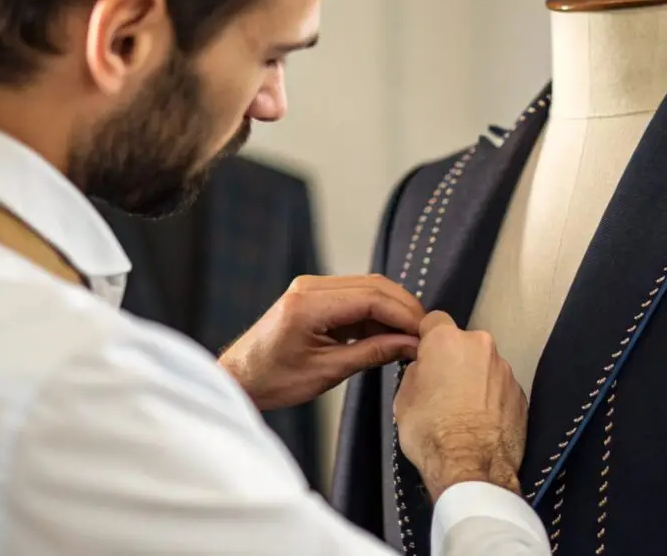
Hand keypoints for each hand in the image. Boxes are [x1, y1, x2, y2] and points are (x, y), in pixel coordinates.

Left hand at [219, 274, 423, 409]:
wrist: (240, 378)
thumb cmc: (274, 380)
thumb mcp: (327, 372)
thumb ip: (372, 353)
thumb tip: (411, 345)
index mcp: (309, 304)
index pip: (372, 298)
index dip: (404, 314)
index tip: (425, 334)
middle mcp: (310, 286)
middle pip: (374, 285)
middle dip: (404, 308)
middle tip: (426, 333)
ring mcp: (312, 288)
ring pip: (368, 288)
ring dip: (393, 309)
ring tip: (412, 336)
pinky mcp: (316, 296)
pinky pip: (356, 296)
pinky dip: (377, 312)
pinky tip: (391, 333)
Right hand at [394, 311, 527, 501]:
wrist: (470, 467)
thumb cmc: (432, 433)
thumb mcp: (403, 398)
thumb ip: (416, 372)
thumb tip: (425, 370)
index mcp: (447, 340)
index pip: (434, 320)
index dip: (427, 336)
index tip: (425, 351)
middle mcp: (481, 346)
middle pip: (463, 344)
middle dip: (454, 360)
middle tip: (442, 388)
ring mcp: (504, 370)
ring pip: (484, 366)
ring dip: (475, 380)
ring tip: (462, 411)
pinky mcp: (520, 393)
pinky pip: (500, 388)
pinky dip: (491, 399)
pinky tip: (480, 421)